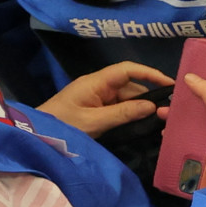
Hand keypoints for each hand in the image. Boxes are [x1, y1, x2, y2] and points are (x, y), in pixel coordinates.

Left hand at [41, 60, 171, 136]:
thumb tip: (151, 107)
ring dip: (139, 108)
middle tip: (167, 113)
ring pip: (125, 98)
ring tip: (157, 121)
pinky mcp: (94, 108)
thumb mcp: (94, 122)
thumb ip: (123, 113)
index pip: (127, 70)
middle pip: (130, 86)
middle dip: (148, 97)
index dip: (149, 73)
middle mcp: (98, 86)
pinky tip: (140, 124)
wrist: (36, 136)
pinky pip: (117, 107)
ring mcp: (96, 97)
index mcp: (96, 82)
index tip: (169, 84)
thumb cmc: (62, 126)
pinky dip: (129, 114)